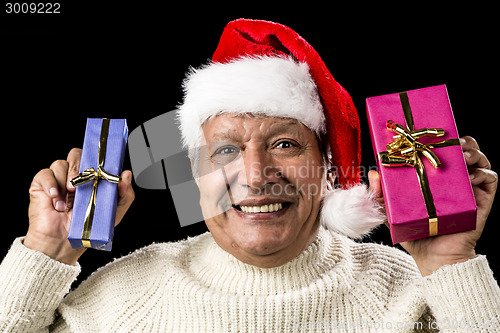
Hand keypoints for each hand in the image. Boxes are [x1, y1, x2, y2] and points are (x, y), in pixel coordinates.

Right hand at [24, 148, 134, 264]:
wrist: (64, 243)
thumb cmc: (88, 228)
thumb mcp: (114, 213)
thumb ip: (125, 194)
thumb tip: (126, 174)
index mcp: (92, 178)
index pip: (94, 157)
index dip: (96, 157)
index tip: (98, 166)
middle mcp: (75, 176)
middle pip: (76, 154)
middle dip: (78, 168)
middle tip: (78, 187)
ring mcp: (58, 180)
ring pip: (60, 163)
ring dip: (64, 181)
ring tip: (67, 203)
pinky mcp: (41, 186)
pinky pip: (44, 174)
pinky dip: (50, 185)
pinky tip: (55, 199)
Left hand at [368, 136, 497, 275]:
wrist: (432, 256)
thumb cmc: (413, 233)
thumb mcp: (390, 210)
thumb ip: (379, 193)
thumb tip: (373, 172)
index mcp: (435, 178)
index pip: (443, 152)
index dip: (442, 140)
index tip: (434, 133)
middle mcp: (454, 181)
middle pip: (465, 150)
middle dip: (461, 141)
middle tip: (452, 141)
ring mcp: (470, 189)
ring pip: (480, 159)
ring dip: (473, 152)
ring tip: (462, 155)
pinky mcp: (482, 200)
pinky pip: (490, 177)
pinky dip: (483, 172)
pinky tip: (469, 177)